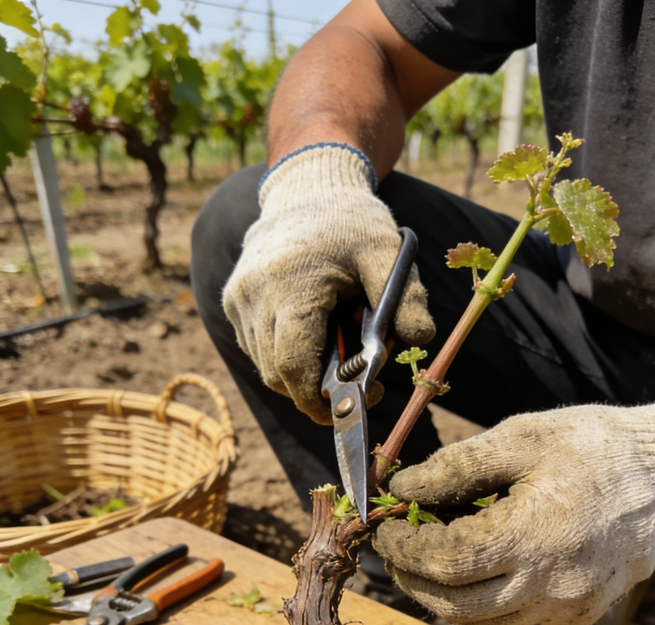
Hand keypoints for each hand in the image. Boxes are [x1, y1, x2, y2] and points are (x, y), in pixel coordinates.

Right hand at [222, 144, 434, 423]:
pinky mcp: (233, 302)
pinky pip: (258, 349)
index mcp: (290, 284)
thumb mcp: (387, 251)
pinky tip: (317, 336)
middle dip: (317, 392)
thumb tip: (420, 339)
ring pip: (266, 366)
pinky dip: (286, 356)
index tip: (354, 407)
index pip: (294, 365)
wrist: (305, 188)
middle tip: (363, 385)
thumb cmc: (350, 222)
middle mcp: (253, 295)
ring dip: (302, 375)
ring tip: (342, 355)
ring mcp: (238, 300)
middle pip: (278, 374)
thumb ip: (405, 297)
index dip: (319, 399)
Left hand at [374, 400, 654, 624]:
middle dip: (413, 580)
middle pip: (455, 605)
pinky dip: (479, 608)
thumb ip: (455, 467)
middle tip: (395, 551)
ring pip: (481, 624)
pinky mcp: (577, 620)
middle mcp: (551, 585)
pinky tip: (471, 576)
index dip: (406, 549)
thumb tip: (401, 489)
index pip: (446, 561)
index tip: (386, 530)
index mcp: (535, 535)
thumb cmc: (591, 449)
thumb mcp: (521, 438)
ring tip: (428, 561)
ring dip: (442, 598)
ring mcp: (566, 610)